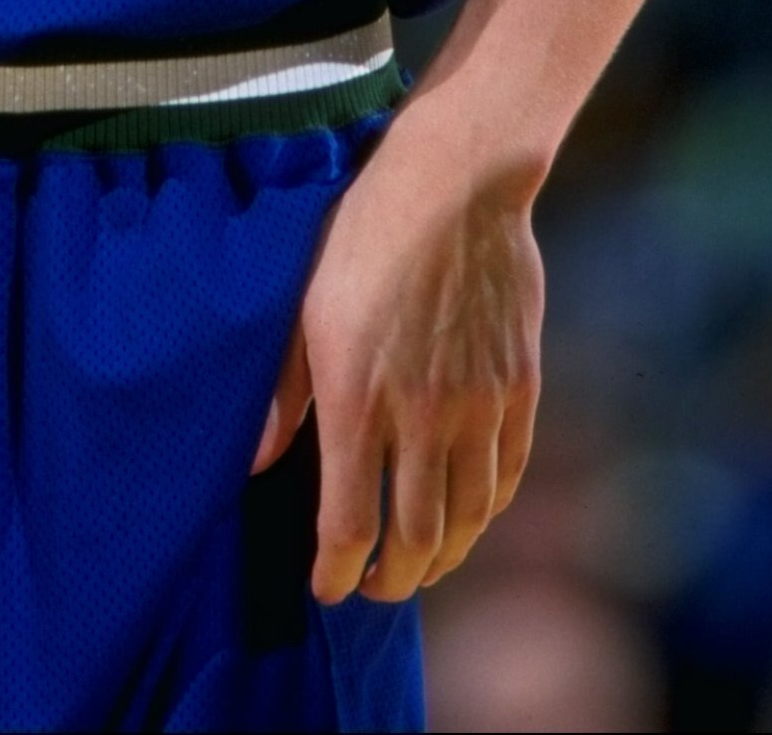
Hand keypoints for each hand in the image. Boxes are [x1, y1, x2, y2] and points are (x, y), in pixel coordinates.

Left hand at [250, 117, 543, 602]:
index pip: (350, 523)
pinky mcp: (518, 387)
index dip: (338, 571)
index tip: (327, 587)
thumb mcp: (301, 305)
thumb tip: (253, 463)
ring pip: (467, 519)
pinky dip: (486, 512)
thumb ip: (282, 394)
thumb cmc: (362, 233)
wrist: (455, 182)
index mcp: (358, 399)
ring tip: (419, 564)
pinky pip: (507, 476)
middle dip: (391, 580)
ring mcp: (478, 405)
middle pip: (414, 539)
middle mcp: (423, 416)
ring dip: (441, 557)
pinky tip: (469, 517)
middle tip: (374, 589)